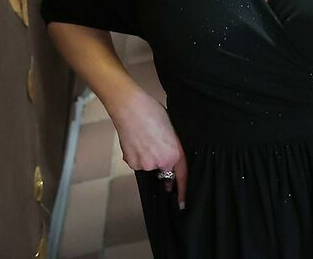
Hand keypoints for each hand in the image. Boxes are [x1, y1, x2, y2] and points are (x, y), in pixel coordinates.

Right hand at [109, 90, 187, 208]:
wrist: (131, 108)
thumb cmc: (154, 113)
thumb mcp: (172, 131)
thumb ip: (172, 148)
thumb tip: (169, 159)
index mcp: (174, 154)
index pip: (182, 176)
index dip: (182, 190)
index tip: (182, 203)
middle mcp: (159, 163)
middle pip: (163, 171)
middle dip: (161, 164)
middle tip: (156, 147)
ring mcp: (143, 164)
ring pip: (148, 166)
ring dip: (148, 158)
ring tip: (144, 139)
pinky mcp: (130, 162)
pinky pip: (137, 163)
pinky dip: (137, 156)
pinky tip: (136, 142)